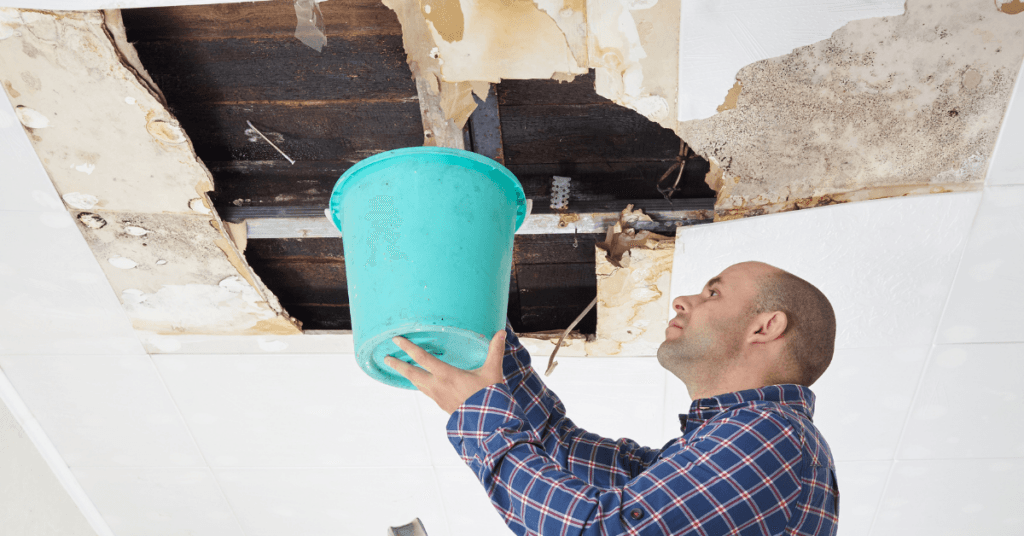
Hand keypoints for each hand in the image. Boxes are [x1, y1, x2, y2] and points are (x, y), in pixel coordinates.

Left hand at [385, 330, 506, 414]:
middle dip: (398, 365)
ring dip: (407, 375)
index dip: (408, 347)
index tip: (396, 340)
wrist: (487, 424)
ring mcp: (438, 397)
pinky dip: (419, 384)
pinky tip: (420, 383)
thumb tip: (501, 332)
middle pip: (412, 373)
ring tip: (399, 369)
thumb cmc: (489, 397)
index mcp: (447, 375)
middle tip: (386, 358)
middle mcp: (438, 386)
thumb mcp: (492, 372)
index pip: (423, 358)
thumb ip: (495, 351)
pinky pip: (425, 391)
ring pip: (417, 384)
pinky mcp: (441, 405)